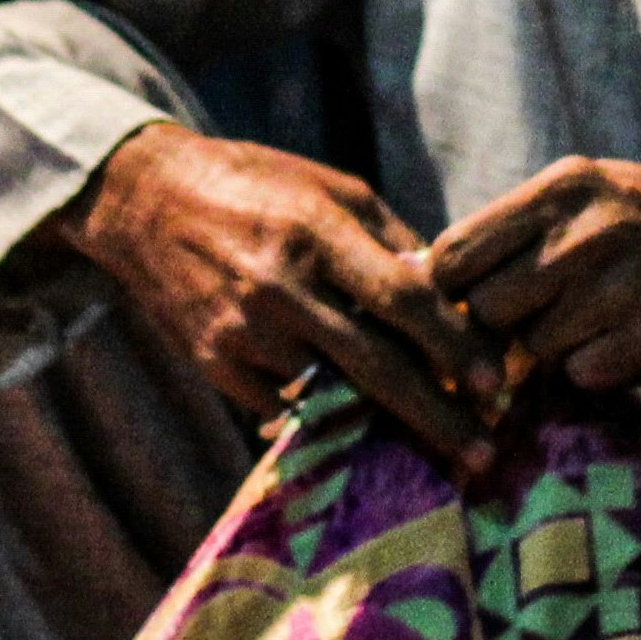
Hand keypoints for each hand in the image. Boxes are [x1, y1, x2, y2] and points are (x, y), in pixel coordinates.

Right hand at [50, 124, 500, 471]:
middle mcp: (282, 285)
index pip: (403, 299)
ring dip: (385, 423)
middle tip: (485, 453)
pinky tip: (353, 423)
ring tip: (433, 441)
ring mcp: (245, 331)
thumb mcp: (332, 189)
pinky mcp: (216, 364)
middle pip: (377, 367)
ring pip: (334, 396)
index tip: (494, 381)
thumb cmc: (257, 186)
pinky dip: (323, 415)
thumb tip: (452, 300)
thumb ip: (392, 242)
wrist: (146, 201)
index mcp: (318, 230)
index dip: (454, 345)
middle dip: (437, 417)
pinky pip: (285, 407)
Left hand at [427, 156, 640, 391]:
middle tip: (537, 313)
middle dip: (502, 323)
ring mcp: (621, 288)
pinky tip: (622, 339)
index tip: (465, 300)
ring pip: (535, 346)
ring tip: (593, 318)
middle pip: (490, 308)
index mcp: (560, 190)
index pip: (456, 252)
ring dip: (552, 345)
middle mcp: (586, 234)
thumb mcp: (579, 197)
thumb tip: (412, 270)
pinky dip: (593, 368)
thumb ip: (505, 229)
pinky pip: (582, 374)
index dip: (448, 289)